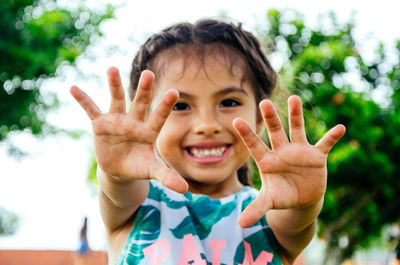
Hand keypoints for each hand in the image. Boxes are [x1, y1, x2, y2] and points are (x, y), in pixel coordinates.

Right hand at [70, 67, 187, 192]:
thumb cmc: (139, 166)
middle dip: (144, 90)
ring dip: (114, 85)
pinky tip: (73, 88)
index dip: (165, 105)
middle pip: (140, 103)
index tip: (174, 92)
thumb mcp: (153, 171)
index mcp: (149, 131)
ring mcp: (117, 120)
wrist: (120, 169)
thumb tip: (185, 189)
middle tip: (149, 73)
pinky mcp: (100, 124)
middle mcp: (134, 121)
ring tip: (112, 68)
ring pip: (117, 99)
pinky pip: (91, 110)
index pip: (159, 116)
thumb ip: (167, 177)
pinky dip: (83, 100)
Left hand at [233, 95, 344, 227]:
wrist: (302, 198)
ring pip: (297, 130)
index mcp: (267, 160)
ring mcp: (299, 152)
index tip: (235, 120)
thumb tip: (241, 225)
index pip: (254, 145)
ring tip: (293, 98)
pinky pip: (325, 144)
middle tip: (264, 102)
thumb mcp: (269, 202)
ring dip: (296, 115)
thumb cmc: (281, 196)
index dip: (246, 134)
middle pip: (275, 132)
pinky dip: (332, 137)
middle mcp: (282, 151)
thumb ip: (256, 209)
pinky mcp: (316, 157)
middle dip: (270, 118)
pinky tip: (340, 128)